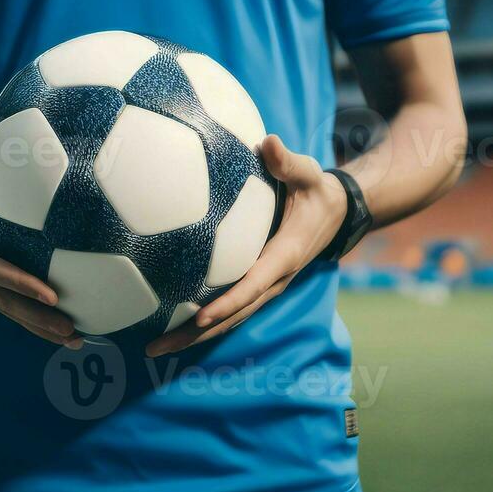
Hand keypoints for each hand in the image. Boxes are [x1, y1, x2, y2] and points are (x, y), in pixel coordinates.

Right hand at [0, 106, 80, 347]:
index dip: (18, 281)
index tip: (50, 292)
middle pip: (2, 299)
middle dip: (36, 317)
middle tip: (71, 329)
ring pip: (8, 309)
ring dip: (40, 327)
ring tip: (79, 340)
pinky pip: (11, 303)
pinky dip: (38, 316)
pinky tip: (73, 324)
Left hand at [145, 135, 347, 357]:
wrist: (338, 213)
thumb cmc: (317, 191)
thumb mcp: (310, 174)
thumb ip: (288, 161)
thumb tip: (267, 141)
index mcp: (285, 256)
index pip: (253, 285)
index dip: (228, 302)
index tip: (200, 316)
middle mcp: (274, 280)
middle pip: (234, 315)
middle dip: (196, 333)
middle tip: (156, 348)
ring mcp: (265, 287)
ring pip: (230, 319)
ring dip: (194, 336)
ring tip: (154, 350)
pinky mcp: (257, 285)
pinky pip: (230, 309)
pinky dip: (203, 323)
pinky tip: (172, 327)